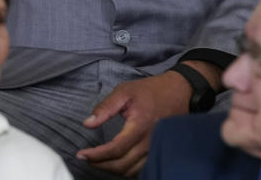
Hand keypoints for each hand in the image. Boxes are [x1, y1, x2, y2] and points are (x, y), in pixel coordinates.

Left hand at [76, 71, 191, 176]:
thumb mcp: (124, 91)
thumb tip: (87, 124)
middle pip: (122, 165)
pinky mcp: (159, 151)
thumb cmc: (150, 90)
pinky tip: (116, 162)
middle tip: (86, 158)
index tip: (81, 154)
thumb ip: (105, 108)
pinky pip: (141, 168)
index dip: (96, 155)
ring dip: (113, 169)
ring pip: (132, 170)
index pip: (115, 149)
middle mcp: (149, 143)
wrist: (179, 92)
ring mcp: (156, 149)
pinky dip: (126, 169)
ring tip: (98, 161)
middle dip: (100, 165)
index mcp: (139, 127)